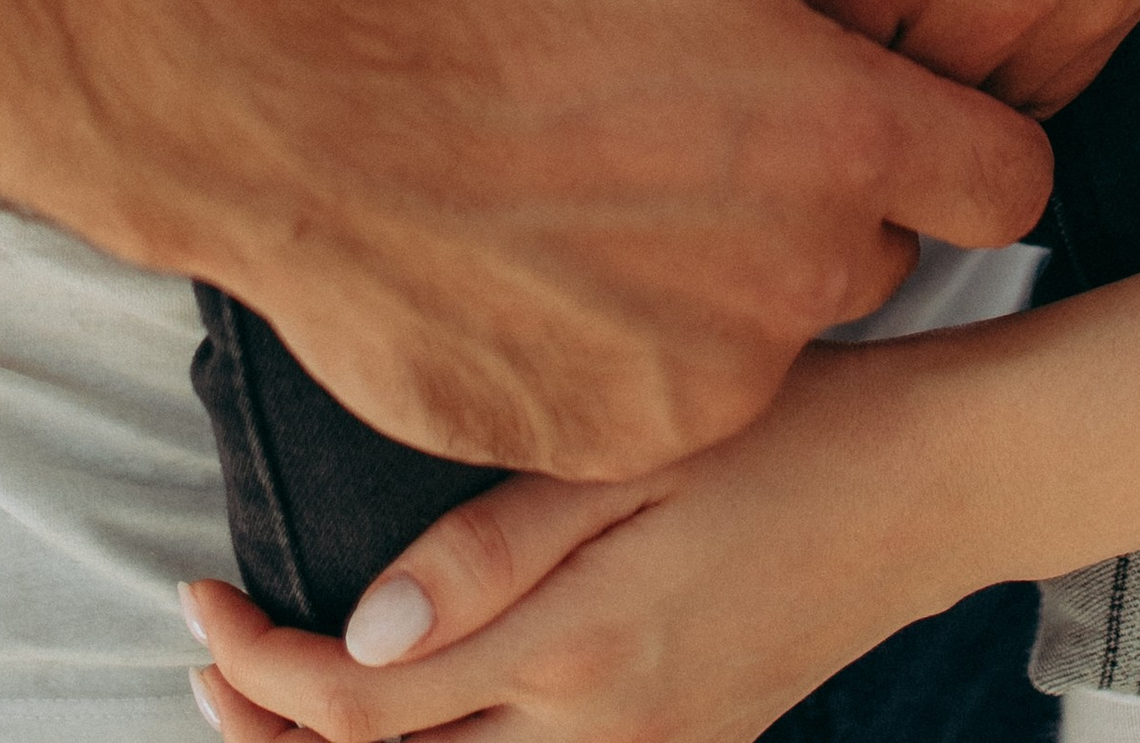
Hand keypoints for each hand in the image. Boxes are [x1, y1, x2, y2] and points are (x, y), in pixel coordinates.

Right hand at [180, 0, 1052, 472]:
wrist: (287, 103)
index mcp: (836, 131)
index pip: (1008, 177)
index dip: (954, 126)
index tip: (870, 83)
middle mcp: (792, 280)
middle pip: (878, 247)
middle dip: (818, 185)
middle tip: (699, 100)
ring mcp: (699, 380)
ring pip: (773, 330)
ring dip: (726, 269)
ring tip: (612, 162)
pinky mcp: (605, 443)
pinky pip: (669, 399)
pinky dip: (634, 341)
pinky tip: (557, 244)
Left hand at [181, 344, 988, 742]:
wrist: (942, 483)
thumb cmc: (798, 428)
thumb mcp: (638, 451)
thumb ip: (494, 544)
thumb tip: (365, 633)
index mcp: (585, 655)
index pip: (366, 707)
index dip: (260, 667)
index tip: (197, 596)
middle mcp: (611, 738)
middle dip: (275, 742)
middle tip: (209, 663)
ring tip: (274, 696)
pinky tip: (409, 708)